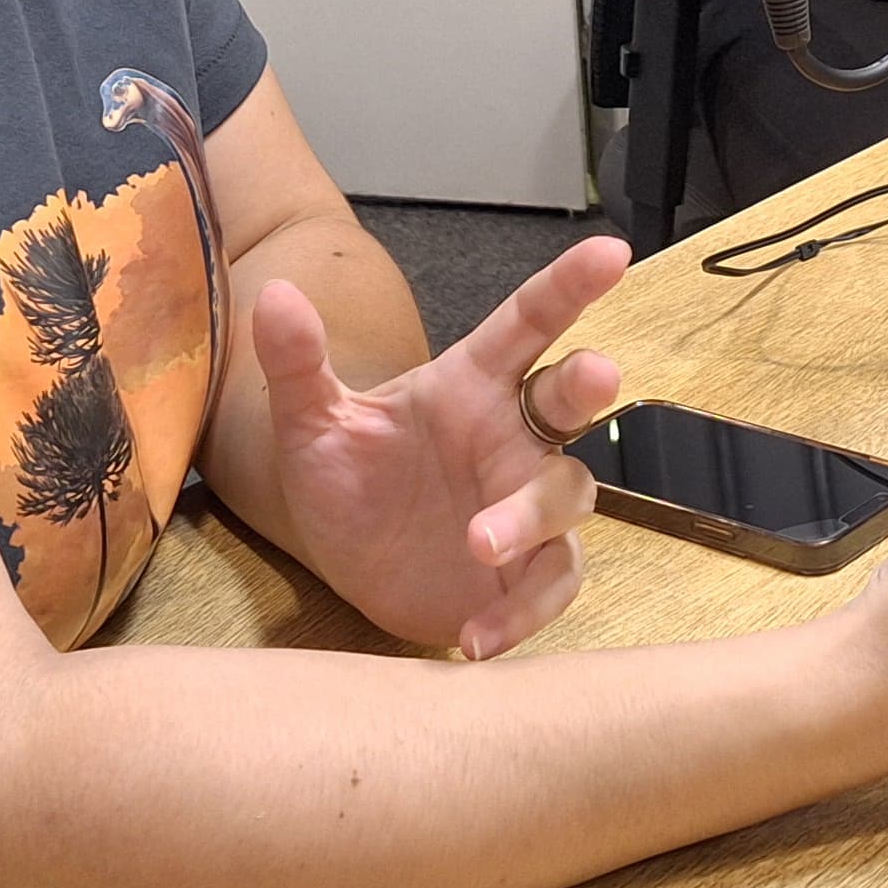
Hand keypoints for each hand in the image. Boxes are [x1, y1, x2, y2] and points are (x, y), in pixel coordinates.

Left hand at [246, 233, 629, 658]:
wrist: (343, 561)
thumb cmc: (344, 475)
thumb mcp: (310, 422)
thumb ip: (299, 362)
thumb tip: (275, 293)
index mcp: (470, 386)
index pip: (528, 324)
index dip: (570, 286)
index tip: (612, 250)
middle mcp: (512, 436)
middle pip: (569, 401)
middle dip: (588, 383)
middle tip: (594, 374)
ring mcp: (525, 504)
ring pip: (567, 494)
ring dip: (533, 515)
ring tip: (479, 543)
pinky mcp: (526, 574)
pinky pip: (551, 585)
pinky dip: (524, 613)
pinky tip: (476, 637)